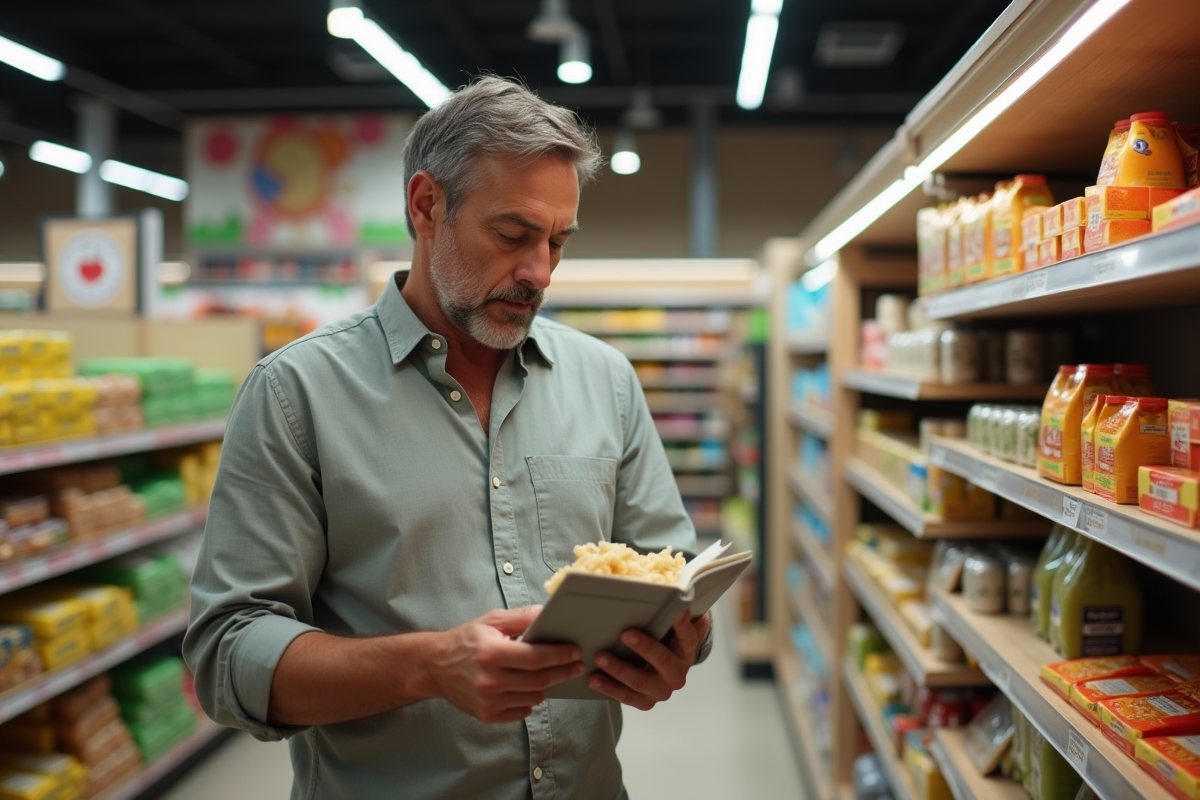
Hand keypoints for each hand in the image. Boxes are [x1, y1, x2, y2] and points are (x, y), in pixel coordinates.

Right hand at [428, 606, 584, 723]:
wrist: (436, 666)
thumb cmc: (466, 640)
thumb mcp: (491, 620)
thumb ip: (521, 617)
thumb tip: (547, 612)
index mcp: (491, 653)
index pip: (536, 657)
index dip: (560, 655)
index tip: (575, 651)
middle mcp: (489, 680)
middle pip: (539, 681)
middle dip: (563, 672)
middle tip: (577, 665)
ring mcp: (488, 701)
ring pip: (534, 697)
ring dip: (546, 686)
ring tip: (549, 674)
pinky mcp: (487, 715)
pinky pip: (522, 711)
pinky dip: (530, 700)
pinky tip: (527, 687)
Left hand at [589, 611, 711, 710]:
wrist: (665, 669)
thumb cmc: (664, 640)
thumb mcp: (672, 625)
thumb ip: (673, 611)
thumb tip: (672, 591)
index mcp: (685, 652)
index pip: (688, 638)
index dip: (682, 626)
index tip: (678, 612)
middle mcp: (676, 673)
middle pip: (662, 661)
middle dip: (644, 647)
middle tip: (625, 634)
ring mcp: (661, 690)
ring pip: (640, 681)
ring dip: (618, 669)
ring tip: (599, 657)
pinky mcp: (645, 701)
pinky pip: (626, 697)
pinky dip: (609, 688)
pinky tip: (594, 679)